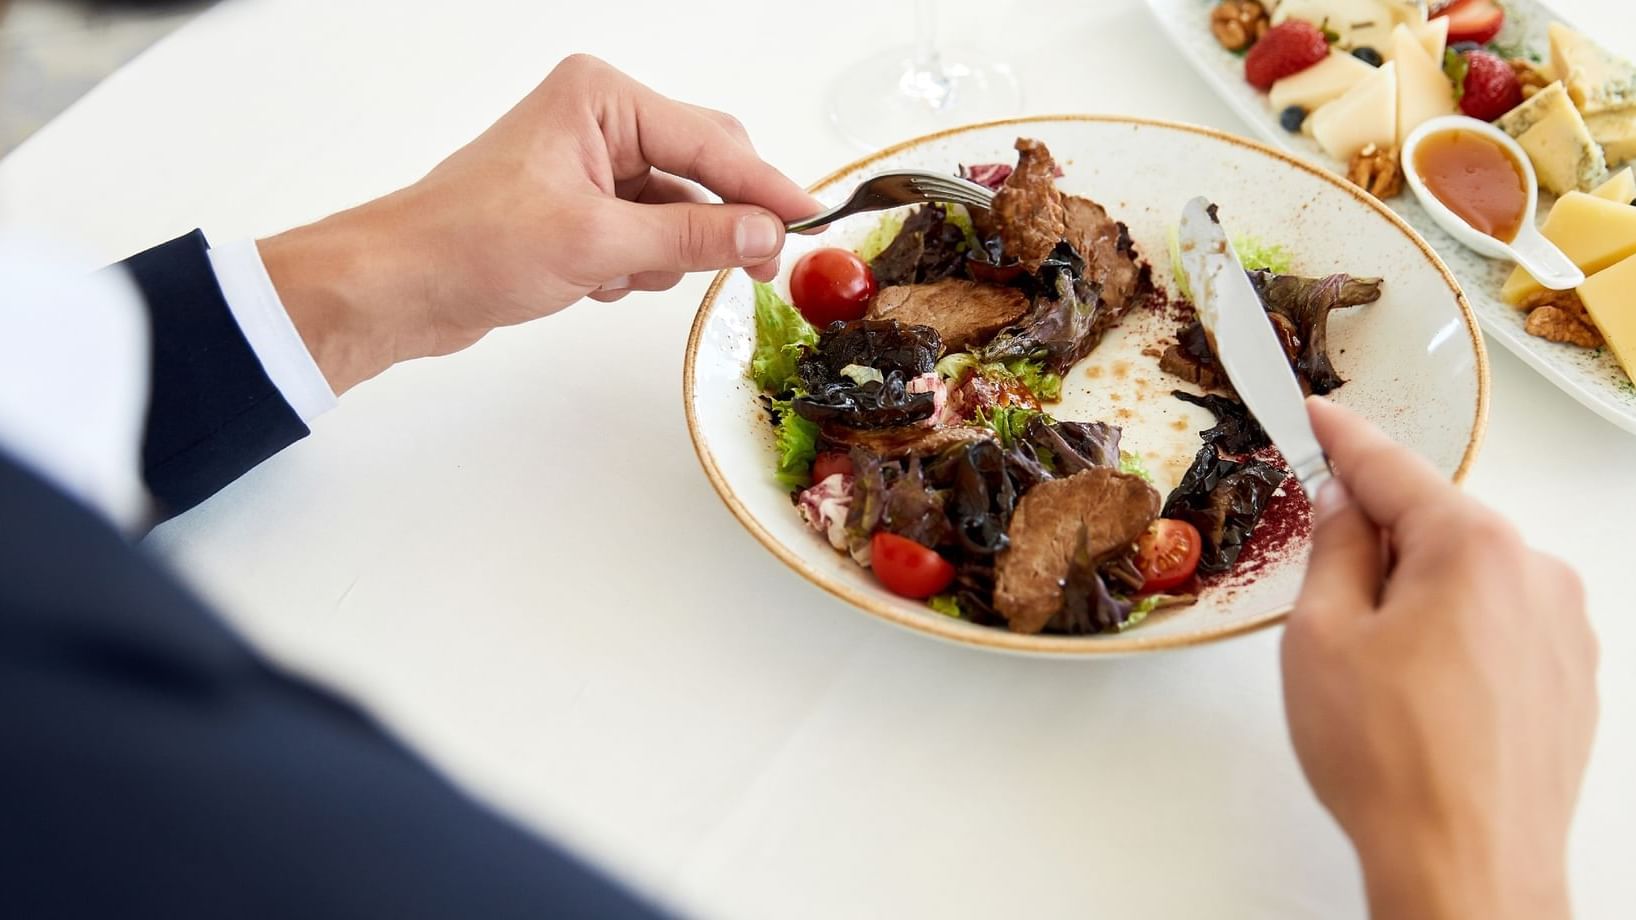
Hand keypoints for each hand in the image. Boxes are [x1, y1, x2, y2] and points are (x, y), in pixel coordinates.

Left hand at [259, 54, 821, 392]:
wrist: (397, 287)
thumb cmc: (471, 246)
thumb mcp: (597, 245)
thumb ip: (691, 238)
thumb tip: (766, 235)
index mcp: (601, 99)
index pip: (711, 143)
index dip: (766, 189)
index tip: (812, 224)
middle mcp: (599, 119)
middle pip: (702, 167)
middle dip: (718, 222)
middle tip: (757, 269)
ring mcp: (589, 164)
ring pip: (677, 208)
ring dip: (666, 253)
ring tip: (619, 277)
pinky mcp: (580, 207)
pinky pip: (646, 234)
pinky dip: (637, 267)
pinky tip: (596, 284)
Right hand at [1282, 397, 1596, 919]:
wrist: (1468, 868)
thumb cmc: (1390, 757)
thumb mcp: (1322, 637)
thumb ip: (1334, 551)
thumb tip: (1345, 507)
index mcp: (1475, 548)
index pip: (1394, 469)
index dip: (1343, 438)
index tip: (1317, 413)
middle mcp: (1537, 574)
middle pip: (1438, 528)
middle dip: (1380, 547)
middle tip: (1328, 608)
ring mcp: (1566, 630)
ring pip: (1471, 582)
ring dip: (1420, 601)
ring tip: (1378, 681)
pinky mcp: (1573, 680)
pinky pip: (1502, 629)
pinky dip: (1457, 642)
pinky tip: (1422, 702)